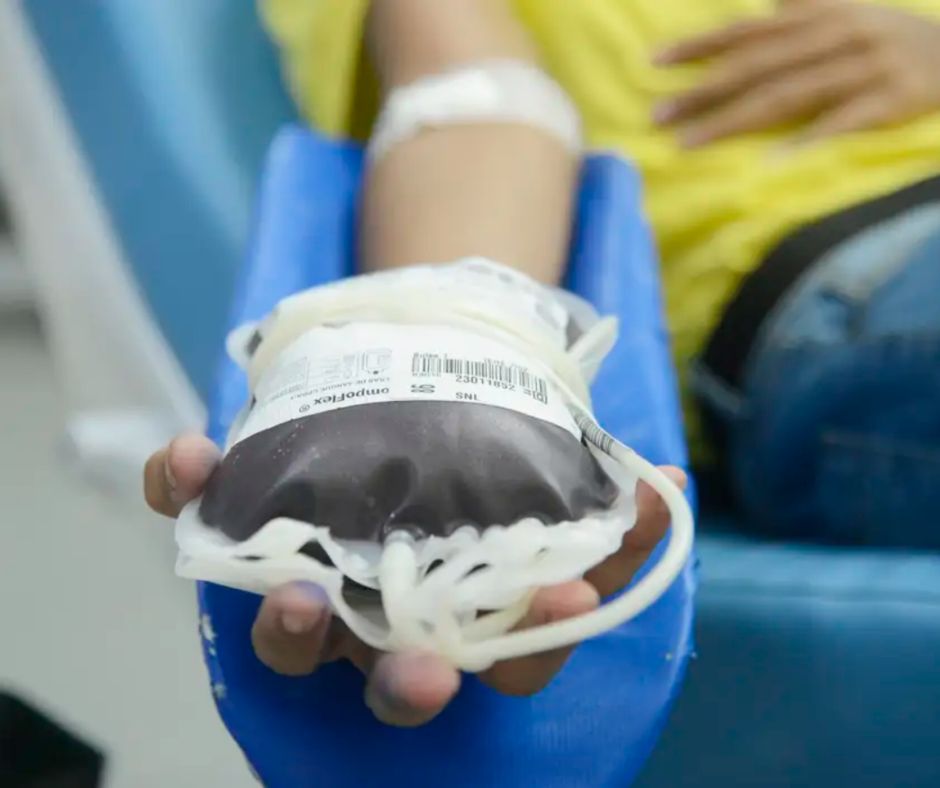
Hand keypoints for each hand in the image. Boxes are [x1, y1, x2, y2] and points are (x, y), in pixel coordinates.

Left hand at [145, 433, 686, 726]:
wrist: (413, 403)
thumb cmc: (485, 469)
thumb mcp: (553, 477)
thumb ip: (604, 496)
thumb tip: (670, 482)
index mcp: (462, 623)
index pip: (505, 659)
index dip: (538, 639)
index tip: (568, 599)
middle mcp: (385, 626)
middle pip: (387, 680)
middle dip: (408, 684)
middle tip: (422, 672)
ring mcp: (312, 586)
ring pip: (289, 638)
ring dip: (291, 623)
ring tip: (293, 592)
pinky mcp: (245, 529)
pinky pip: (202, 524)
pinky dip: (190, 491)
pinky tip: (194, 457)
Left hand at [653, 0, 939, 146]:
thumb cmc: (889, 39)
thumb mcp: (845, 12)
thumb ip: (801, 7)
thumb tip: (762, 4)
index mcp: (822, 15)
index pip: (750, 32)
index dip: (702, 45)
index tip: (655, 62)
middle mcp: (839, 34)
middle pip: (759, 66)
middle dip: (705, 91)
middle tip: (658, 115)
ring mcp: (866, 65)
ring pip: (789, 94)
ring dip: (735, 120)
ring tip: (691, 142)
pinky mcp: (893, 97)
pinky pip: (843, 121)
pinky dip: (808, 140)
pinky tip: (770, 163)